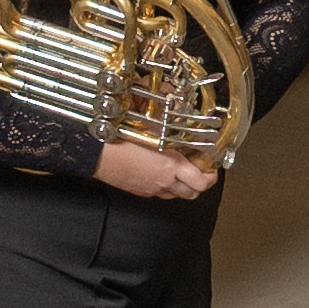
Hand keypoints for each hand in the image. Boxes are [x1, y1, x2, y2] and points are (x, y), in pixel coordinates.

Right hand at [89, 129, 220, 204]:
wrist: (96, 152)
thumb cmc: (119, 138)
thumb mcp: (150, 125)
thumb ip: (169, 122)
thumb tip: (180, 111)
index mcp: (171, 166)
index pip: (202, 182)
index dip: (211, 177)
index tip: (212, 169)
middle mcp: (163, 181)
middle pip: (192, 193)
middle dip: (199, 184)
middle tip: (199, 172)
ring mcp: (150, 189)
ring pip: (175, 195)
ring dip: (182, 187)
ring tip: (180, 173)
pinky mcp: (139, 191)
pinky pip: (158, 193)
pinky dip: (164, 186)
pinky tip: (159, 173)